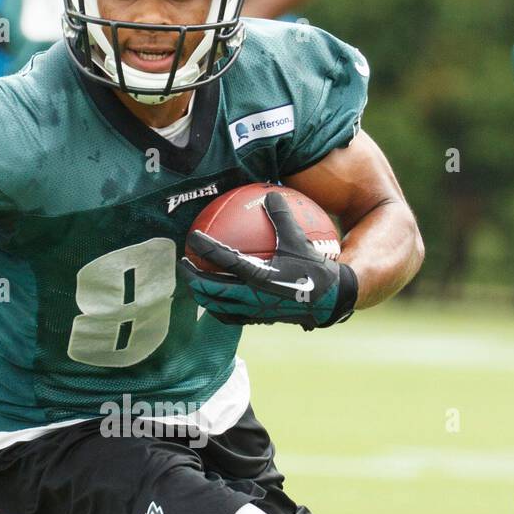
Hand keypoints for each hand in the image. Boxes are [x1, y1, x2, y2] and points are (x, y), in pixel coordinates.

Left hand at [180, 189, 357, 327]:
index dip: (205, 248)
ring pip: (218, 306)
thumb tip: (270, 194)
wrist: (330, 301)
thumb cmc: (315, 269)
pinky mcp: (258, 320)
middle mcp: (251, 296)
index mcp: (258, 276)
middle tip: (183, 264)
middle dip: (193, 278)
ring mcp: (253, 311)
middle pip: (212, 290)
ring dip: (203, 296)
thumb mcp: (299, 240)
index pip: (224, 260)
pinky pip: (231, 317)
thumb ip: (282, 217)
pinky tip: (218, 301)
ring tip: (194, 285)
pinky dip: (219, 308)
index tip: (192, 238)